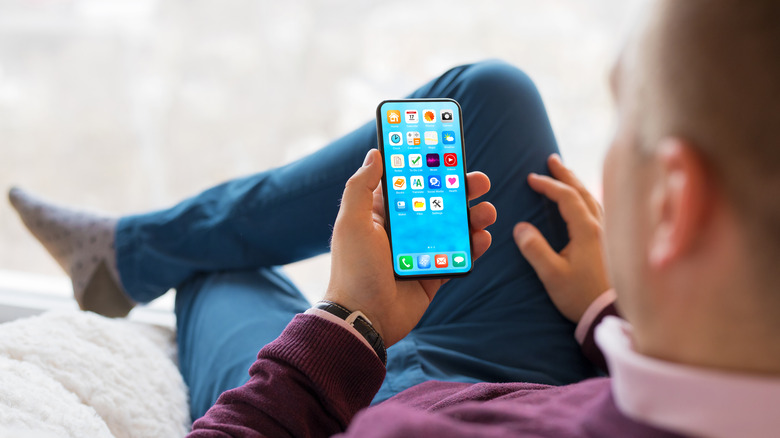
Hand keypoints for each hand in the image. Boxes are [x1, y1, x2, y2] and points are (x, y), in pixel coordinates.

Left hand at [324, 149, 496, 346]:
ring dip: (475, 216)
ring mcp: (422, 251)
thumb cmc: (353, 270)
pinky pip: (460, 255)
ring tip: (486, 212)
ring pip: (455, 227)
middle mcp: (404, 229)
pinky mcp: (435, 273)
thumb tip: (375, 153)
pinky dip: (475, 245)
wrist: (364, 319)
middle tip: (480, 181)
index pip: (411, 183)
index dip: (429, 167)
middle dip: (462, 189)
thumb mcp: (351, 223)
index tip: (449, 152)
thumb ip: (360, 187)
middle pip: (440, 202)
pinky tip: (482, 237)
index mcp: (383, 213)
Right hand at [513, 154, 609, 322]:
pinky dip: (586, 199)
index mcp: (586, 230)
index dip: (548, 185)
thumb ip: (535, 249)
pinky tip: (584, 203)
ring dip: (577, 185)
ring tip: (566, 176)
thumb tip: (520, 227)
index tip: (531, 179)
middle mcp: (601, 226)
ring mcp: (609, 233)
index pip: (566, 197)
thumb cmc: (582, 295)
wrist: (611, 314)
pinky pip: (599, 210)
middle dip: (566, 175)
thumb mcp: (552, 275)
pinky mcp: (612, 243)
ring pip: (593, 199)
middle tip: (552, 160)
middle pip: (583, 192)